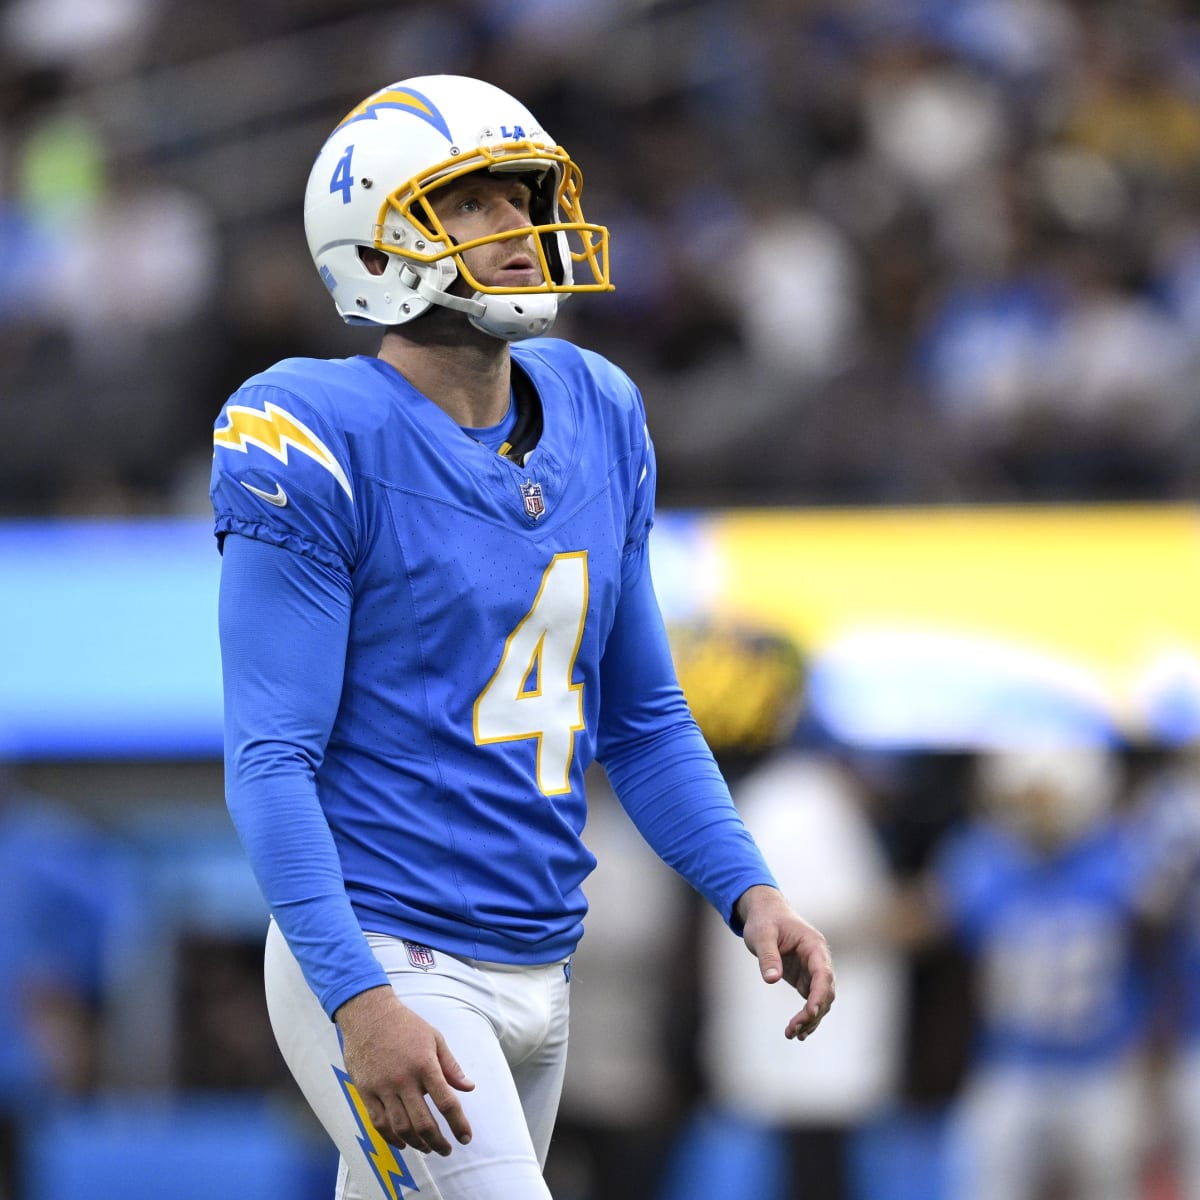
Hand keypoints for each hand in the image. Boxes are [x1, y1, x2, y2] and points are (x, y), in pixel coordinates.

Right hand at [334, 985, 474, 1155]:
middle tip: (447, 1150)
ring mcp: (383, 1087)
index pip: (446, 1102)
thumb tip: (469, 1088)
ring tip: (427, 1148)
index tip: (465, 1137)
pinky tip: (403, 1143)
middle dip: (438, 1141)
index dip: (458, 1124)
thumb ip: (451, 1066)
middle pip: (424, 1122)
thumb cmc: (406, 1025)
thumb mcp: (435, 1038)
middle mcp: (404, 1079)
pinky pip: (379, 1123)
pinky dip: (392, 1138)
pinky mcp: (366, 1091)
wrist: (369, 1014)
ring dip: (417, 1143)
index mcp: (425, 1065)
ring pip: (401, 1127)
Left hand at [735, 885, 835, 1040]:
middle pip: (825, 991)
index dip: (819, 995)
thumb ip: (768, 955)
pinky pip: (810, 1000)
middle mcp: (818, 960)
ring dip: (810, 1019)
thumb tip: (771, 979)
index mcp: (813, 946)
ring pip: (820, 1000)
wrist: (765, 913)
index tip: (810, 1012)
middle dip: (813, 1013)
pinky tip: (797, 1032)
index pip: (823, 974)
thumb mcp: (761, 934)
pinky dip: (807, 1016)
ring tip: (792, 1034)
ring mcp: (812, 970)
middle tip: (793, 1029)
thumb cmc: (765, 920)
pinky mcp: (804, 978)